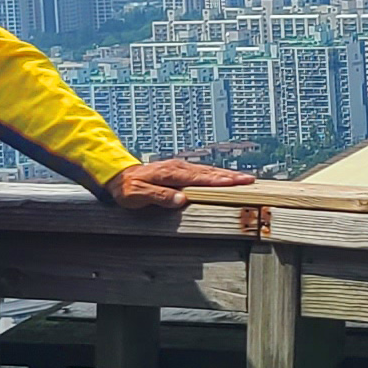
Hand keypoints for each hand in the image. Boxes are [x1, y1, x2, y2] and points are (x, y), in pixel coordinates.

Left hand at [102, 159, 257, 210]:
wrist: (117, 176)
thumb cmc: (126, 188)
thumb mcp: (137, 195)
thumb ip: (159, 197)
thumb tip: (181, 199)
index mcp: (171, 174)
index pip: (201, 178)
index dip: (220, 181)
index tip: (238, 182)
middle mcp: (178, 168)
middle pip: (209, 172)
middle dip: (231, 176)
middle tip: (250, 180)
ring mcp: (180, 167)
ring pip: (207, 171)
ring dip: (226, 175)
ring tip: (244, 179)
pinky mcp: (179, 170)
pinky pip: (202, 172)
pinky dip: (216, 174)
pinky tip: (224, 178)